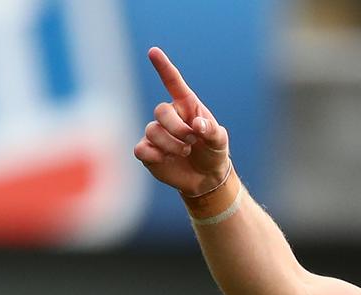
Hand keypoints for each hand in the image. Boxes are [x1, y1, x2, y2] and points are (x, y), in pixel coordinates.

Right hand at [133, 47, 230, 195]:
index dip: (163, 67)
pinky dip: (154, 155)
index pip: (173, 82)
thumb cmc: (213, 152)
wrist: (206, 177)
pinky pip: (141, 149)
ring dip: (171, 144)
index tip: (153, 52)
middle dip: (177, 128)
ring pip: (152, 131)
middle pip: (160, 111)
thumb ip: (212, 131)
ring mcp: (156, 133)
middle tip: (191, 141)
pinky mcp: (148, 151)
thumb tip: (198, 124)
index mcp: (187, 106)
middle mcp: (169, 116)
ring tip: (185, 151)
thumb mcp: (220, 141)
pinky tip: (166, 159)